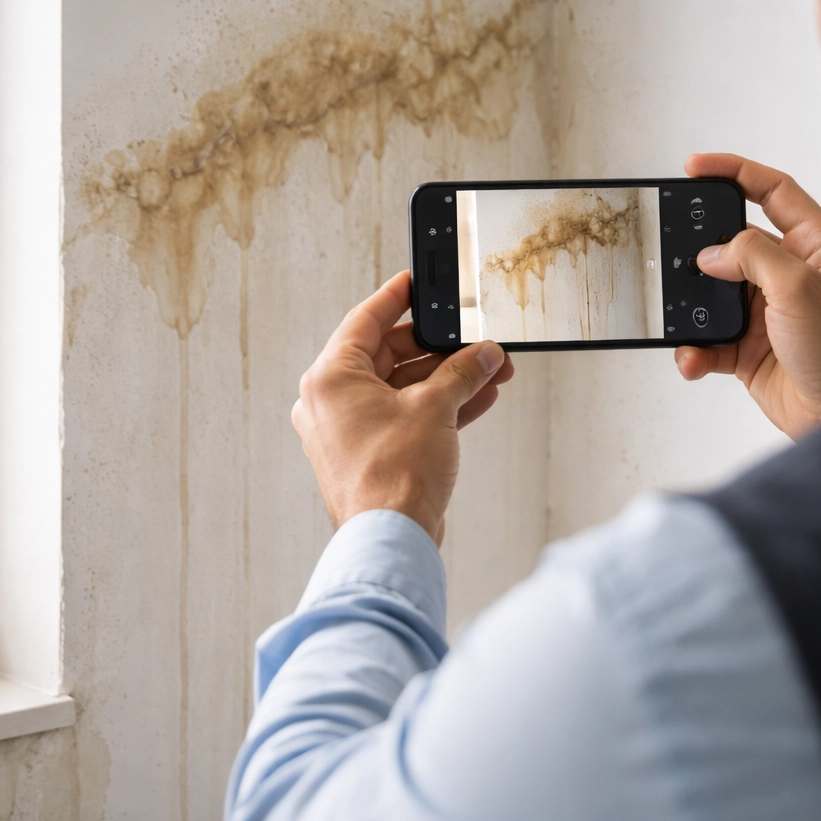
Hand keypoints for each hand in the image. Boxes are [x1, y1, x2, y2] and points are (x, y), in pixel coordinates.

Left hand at [292, 271, 513, 544]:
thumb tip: (483, 355)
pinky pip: (406, 416)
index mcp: (330, 378)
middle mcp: (331, 402)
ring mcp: (349, 431)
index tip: (416, 281)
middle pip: (390, 355)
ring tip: (489, 369)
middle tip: (474, 339)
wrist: (392, 538)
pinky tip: (479, 398)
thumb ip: (461, 372)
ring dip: (448, 379)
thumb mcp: (435, 407)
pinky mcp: (370, 454)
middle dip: (440, 350)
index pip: (365, 319)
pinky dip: (439, 406)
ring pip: (403, 389)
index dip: (396, 297)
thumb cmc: (392, 478)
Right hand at [675, 153, 820, 437]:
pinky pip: (712, 341)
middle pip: (736, 243)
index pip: (775, 191)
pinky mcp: (753, 351)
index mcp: (818, 248)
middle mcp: (794, 277)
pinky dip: (696, 349)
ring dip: (694, 308)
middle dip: (702, 248)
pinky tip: (693, 359)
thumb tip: (712, 254)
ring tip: (680, 315)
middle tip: (672, 247)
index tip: (695, 167)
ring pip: (717, 296)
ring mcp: (772, 315)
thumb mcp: (801, 288)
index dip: (736, 171)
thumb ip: (753, 256)